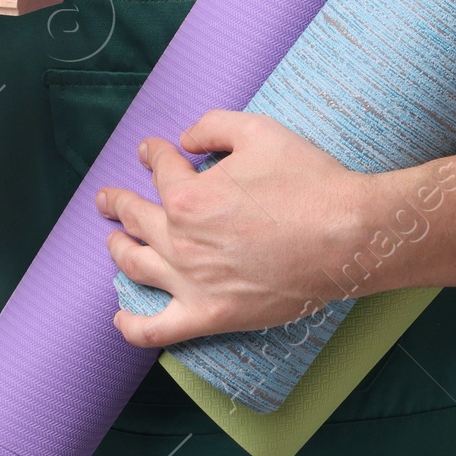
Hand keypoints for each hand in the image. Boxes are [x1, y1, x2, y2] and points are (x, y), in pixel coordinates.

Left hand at [96, 110, 375, 347]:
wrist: (347, 235)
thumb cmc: (307, 180)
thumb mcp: (259, 131)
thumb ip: (214, 126)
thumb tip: (187, 139)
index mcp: (188, 195)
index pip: (159, 168)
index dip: (153, 153)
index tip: (152, 149)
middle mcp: (181, 240)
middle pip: (137, 218)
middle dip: (118, 202)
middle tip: (108, 199)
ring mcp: (193, 282)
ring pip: (137, 266)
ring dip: (118, 249)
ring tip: (113, 241)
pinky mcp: (211, 315)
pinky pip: (157, 329)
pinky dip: (132, 325)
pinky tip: (120, 318)